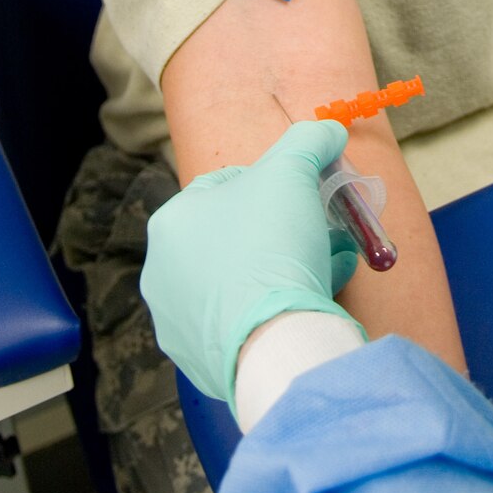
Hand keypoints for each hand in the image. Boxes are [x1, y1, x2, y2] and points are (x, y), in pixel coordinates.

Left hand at [141, 119, 363, 412]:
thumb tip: (329, 131)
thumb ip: (309, 140)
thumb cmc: (271, 244)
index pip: (226, 185)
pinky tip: (311, 300)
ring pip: (241, 281)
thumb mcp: (293, 170)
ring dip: (283, 268)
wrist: (272, 339)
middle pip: (235, 236)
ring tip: (329, 264)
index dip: (275, 184)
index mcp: (170, 223)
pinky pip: (246, 322)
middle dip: (282, 229)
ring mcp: (179, 323)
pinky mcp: (202, 362)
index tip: (306, 194)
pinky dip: (276, 308)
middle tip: (321, 230)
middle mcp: (163, 273)